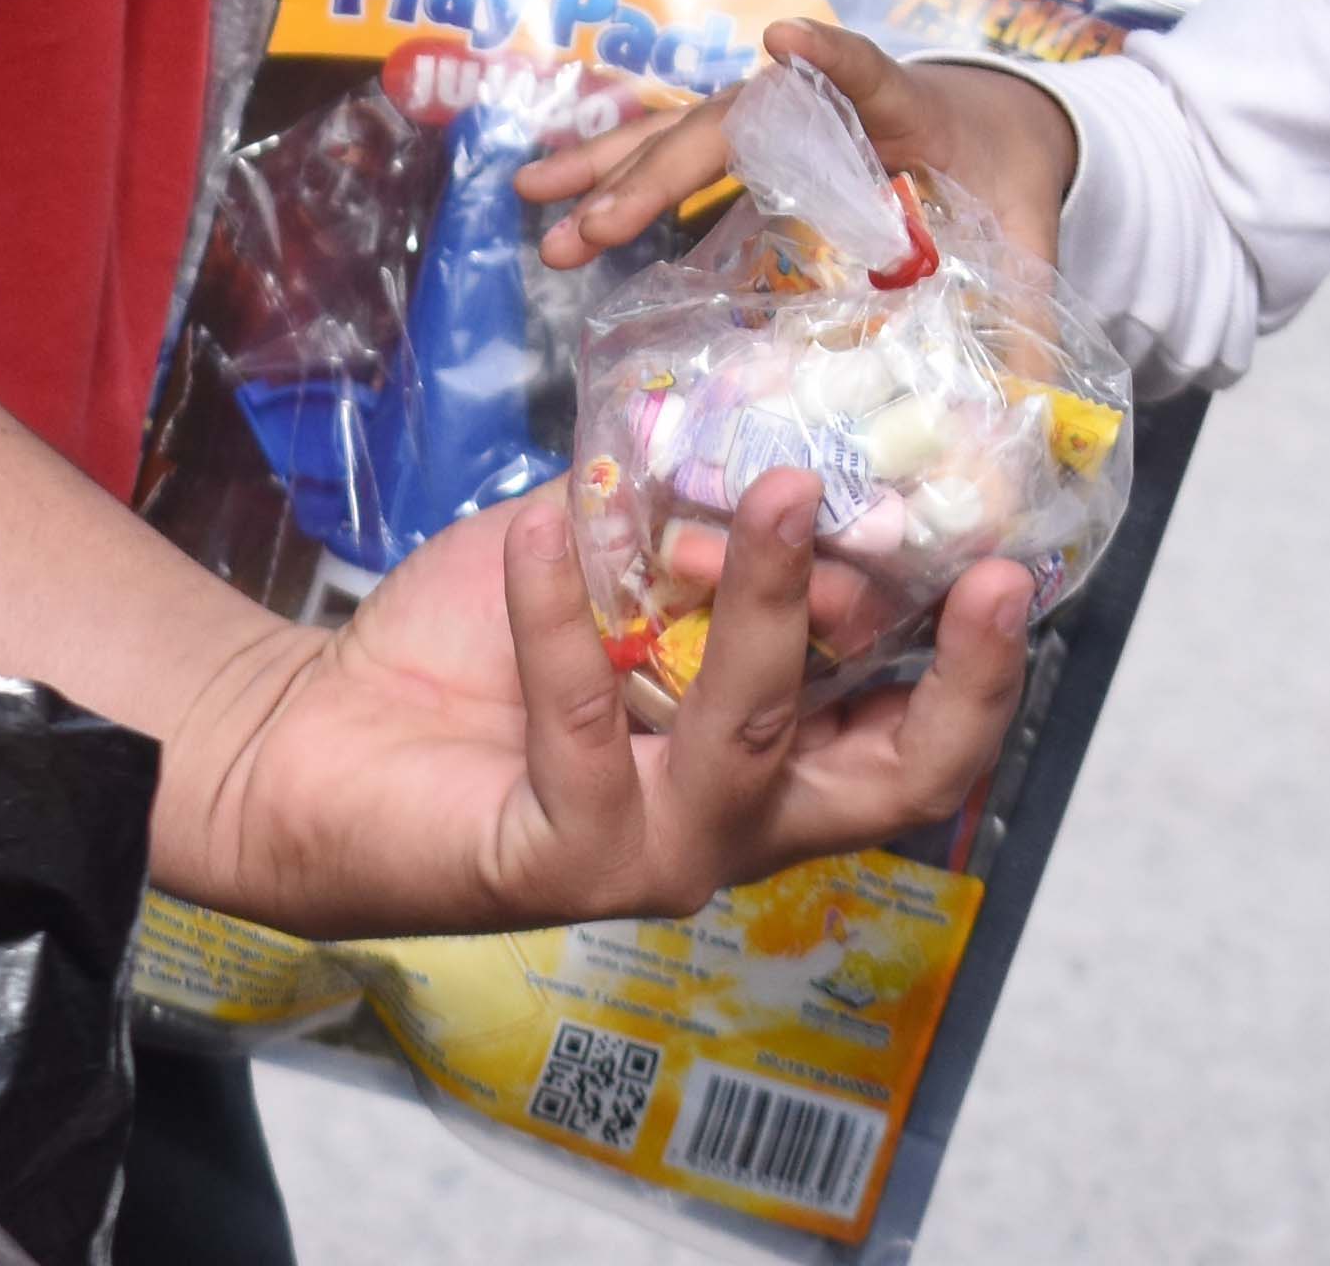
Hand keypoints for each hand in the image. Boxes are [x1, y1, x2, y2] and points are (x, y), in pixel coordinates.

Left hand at [158, 474, 1031, 939]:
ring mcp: (653, 856)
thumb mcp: (603, 560)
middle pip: (890, 781)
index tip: (1015, 561)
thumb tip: (765, 467)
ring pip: (748, 736)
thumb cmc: (475, 648)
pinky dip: (563, 615)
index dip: (980, 669)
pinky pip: (581, 726)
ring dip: (771, 608)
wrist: (314, 735)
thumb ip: (680, 523)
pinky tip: (540, 530)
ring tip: (769, 494)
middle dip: (952, 679)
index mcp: (770, 757)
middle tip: (974, 566)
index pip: (915, 739)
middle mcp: (734, 824)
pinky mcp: (557, 863)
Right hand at [514, 20, 1080, 279]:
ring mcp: (777, 115)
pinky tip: (556, 204)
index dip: (830, 59)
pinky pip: (674, 152)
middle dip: (662, 171)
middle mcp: (823, 100)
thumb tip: (1029, 415)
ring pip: (681, 130)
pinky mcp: (752, 142)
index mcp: (906, 109)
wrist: (996, 123)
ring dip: (609, 166)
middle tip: (598, 227)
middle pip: (734, 121)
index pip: (869, 73)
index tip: (784, 45)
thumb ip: (1029, 313)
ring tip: (534, 197)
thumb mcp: (1032, 237)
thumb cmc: (1007, 178)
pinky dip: (615, 174)